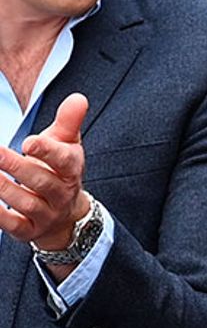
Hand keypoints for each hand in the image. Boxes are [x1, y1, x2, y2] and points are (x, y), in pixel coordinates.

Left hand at [0, 93, 89, 248]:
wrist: (64, 216)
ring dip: (3, 188)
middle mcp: (61, 194)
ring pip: (26, 202)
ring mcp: (46, 214)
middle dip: (16, 166)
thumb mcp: (66, 146)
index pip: (64, 161)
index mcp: (71, 170)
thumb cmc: (58, 171)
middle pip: (42, 181)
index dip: (47, 152)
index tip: (28, 142)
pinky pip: (13, 225)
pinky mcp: (29, 230)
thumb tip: (79, 98)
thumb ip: (68, 122)